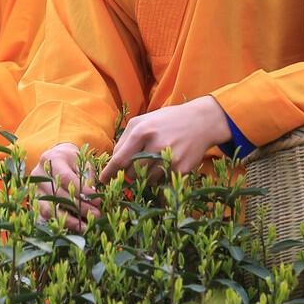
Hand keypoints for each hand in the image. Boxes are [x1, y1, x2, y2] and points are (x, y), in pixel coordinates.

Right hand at [33, 143, 101, 232]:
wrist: (55, 159)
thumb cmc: (72, 161)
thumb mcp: (82, 161)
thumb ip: (87, 176)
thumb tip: (92, 196)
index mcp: (51, 160)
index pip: (65, 178)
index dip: (81, 191)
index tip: (97, 200)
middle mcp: (38, 175)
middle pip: (58, 195)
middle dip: (79, 207)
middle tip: (96, 215)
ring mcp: (34, 190)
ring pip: (49, 209)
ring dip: (68, 220)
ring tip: (85, 227)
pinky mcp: (34, 203)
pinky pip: (45, 217)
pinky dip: (60, 224)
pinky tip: (74, 228)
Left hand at [99, 96, 231, 183]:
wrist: (201, 121)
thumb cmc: (167, 121)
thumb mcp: (143, 121)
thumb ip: (125, 138)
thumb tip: (113, 161)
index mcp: (141, 131)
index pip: (119, 159)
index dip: (109, 172)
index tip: (102, 181)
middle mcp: (154, 145)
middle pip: (131, 172)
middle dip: (129, 173)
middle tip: (136, 166)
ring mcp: (169, 158)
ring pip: (146, 179)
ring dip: (146, 176)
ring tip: (155, 161)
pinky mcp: (181, 169)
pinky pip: (162, 182)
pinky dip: (160, 178)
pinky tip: (165, 165)